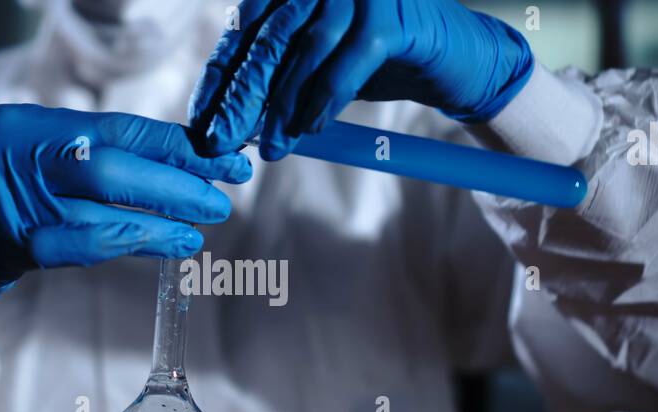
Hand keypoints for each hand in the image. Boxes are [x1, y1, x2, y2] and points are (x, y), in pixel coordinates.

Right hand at [0, 105, 251, 335]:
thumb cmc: (4, 199)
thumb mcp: (39, 160)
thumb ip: (95, 157)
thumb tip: (180, 163)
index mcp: (27, 124)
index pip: (115, 129)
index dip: (175, 145)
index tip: (222, 157)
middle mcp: (17, 154)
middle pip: (110, 164)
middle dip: (175, 180)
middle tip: (223, 194)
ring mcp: (15, 202)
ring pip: (104, 209)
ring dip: (163, 219)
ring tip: (202, 226)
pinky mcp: (19, 247)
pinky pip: (89, 245)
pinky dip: (136, 243)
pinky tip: (172, 244)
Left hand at [188, 0, 533, 159]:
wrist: (454, 58)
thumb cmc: (379, 60)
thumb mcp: (319, 66)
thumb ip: (277, 79)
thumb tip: (228, 121)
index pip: (245, 26)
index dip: (221, 76)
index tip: (203, 120)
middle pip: (268, 39)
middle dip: (242, 97)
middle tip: (221, 141)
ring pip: (304, 52)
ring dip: (282, 107)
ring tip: (270, 148)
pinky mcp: (391, 17)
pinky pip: (347, 66)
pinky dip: (325, 102)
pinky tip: (309, 131)